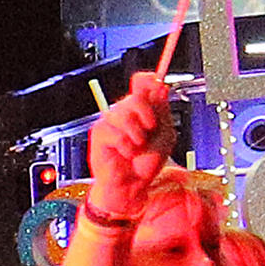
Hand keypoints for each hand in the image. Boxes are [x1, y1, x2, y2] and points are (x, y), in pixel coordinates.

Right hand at [86, 71, 174, 218]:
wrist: (132, 186)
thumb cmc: (145, 163)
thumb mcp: (165, 135)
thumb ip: (162, 111)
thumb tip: (161, 88)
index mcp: (142, 109)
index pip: (142, 83)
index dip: (148, 79)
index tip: (156, 82)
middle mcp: (125, 112)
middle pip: (135, 96)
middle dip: (147, 116)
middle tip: (149, 132)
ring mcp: (110, 122)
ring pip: (124, 113)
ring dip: (137, 135)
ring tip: (136, 148)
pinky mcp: (99, 134)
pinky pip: (115, 132)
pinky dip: (126, 146)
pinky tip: (125, 154)